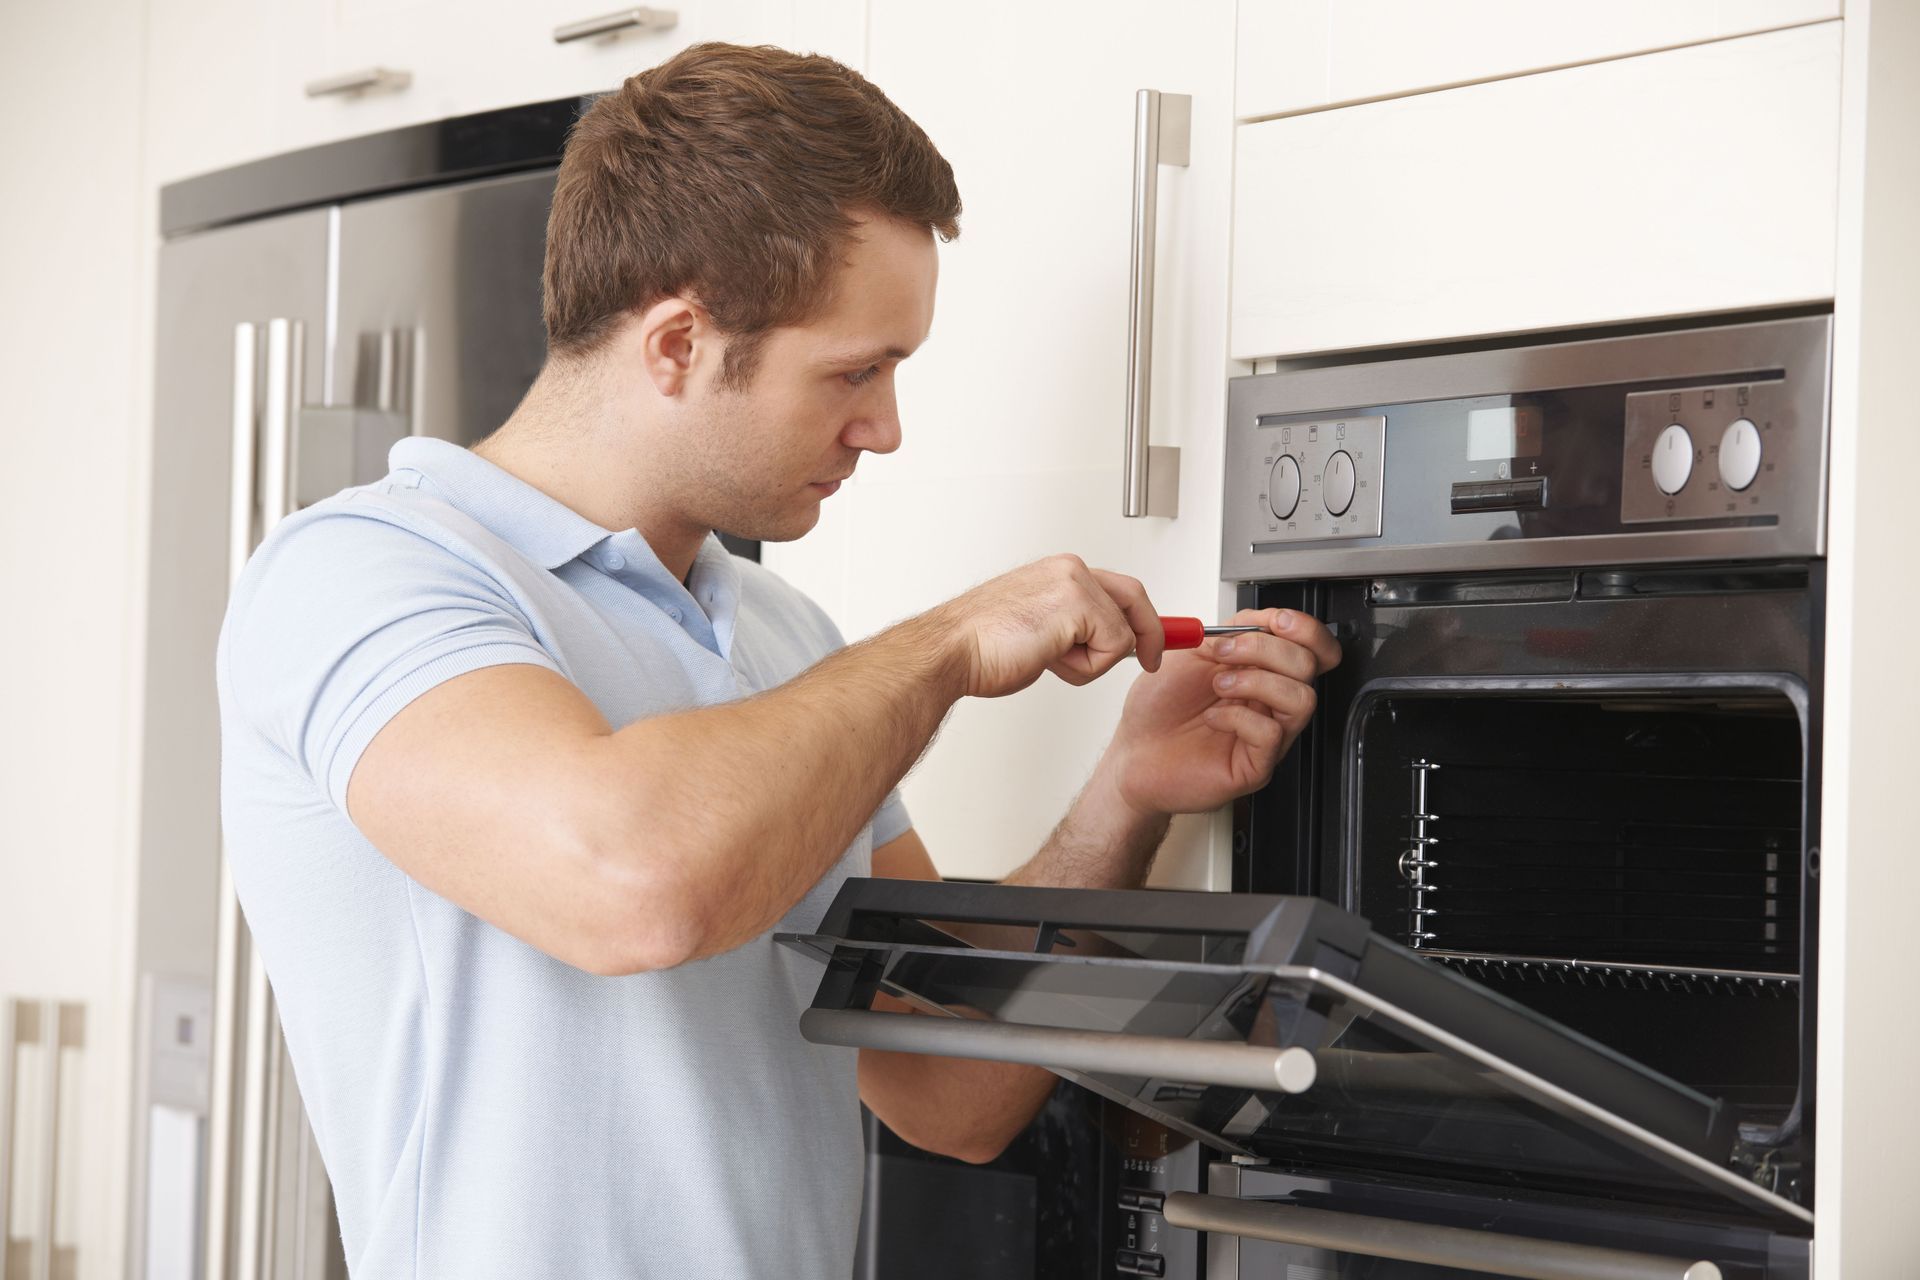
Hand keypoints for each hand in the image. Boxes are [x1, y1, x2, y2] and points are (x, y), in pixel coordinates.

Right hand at [920, 555, 1164, 698]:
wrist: (950, 651)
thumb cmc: (981, 647)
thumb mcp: (1040, 630)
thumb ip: (1072, 628)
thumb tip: (1104, 645)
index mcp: (1058, 572)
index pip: (1117, 589)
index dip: (1143, 616)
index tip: (1163, 633)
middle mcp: (1069, 570)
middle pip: (1135, 597)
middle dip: (1150, 634)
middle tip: (1150, 661)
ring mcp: (1074, 583)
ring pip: (1122, 632)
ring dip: (1092, 661)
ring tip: (1050, 660)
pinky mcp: (1078, 604)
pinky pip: (1113, 647)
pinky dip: (1086, 667)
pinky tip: (1049, 660)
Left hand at [1100, 608, 1341, 816]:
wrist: (1133, 751)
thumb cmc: (1159, 708)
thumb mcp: (1193, 653)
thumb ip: (1232, 631)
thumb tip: (1264, 619)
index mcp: (1262, 671)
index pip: (1313, 647)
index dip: (1304, 629)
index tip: (1274, 621)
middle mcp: (1270, 703)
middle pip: (1309, 666)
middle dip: (1266, 648)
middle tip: (1223, 652)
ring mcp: (1268, 736)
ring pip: (1301, 699)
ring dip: (1256, 681)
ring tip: (1219, 685)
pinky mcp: (1256, 766)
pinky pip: (1270, 734)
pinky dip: (1238, 717)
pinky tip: (1212, 717)